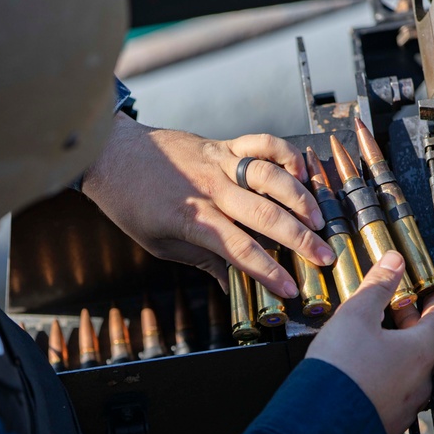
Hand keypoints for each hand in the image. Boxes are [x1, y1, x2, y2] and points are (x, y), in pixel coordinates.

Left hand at [80, 113, 335, 297]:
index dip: (268, 272)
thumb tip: (232, 286)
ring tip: (319, 219)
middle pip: (264, 214)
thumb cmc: (130, 204)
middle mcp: (210, 189)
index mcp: (193, 219)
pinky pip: (260, 143)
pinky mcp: (221, 144)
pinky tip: (302, 170)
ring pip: (269, 176)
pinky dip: (285, 153)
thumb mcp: (160, 244)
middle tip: (324, 257)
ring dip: (300, 197)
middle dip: (299, 239)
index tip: (290, 290)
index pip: (239, 249)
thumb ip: (202, 260)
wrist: (109, 154)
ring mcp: (218, 162)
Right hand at [306, 251, 433, 433]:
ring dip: (396, 352)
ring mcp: (407, 404)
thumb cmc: (341, 372)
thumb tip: (393, 263)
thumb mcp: (357, 314)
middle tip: (395, 309)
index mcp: (420, 351)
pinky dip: (384, 377)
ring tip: (374, 339)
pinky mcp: (389, 421)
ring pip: (409, 370)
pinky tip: (364, 372)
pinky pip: (394, 393)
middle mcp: (421, 380)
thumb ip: (378, 285)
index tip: (429, 293)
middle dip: (410, 323)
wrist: (322, 420)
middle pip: (424, 344)